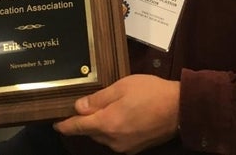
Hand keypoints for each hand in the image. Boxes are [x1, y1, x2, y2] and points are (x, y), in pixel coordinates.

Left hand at [53, 75, 179, 153]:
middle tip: (84, 106)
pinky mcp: (135, 148)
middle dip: (85, 121)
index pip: (78, 127)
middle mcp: (113, 140)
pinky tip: (120, 116)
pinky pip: (116, 139)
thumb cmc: (150, 92)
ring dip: (100, 125)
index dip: (65, 125)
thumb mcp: (122, 87)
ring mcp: (125, 146)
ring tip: (106, 108)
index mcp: (107, 124)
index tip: (55, 123)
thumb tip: (78, 107)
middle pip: (90, 132)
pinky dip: (112, 129)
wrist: (180, 108)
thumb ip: (98, 99)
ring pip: (103, 136)